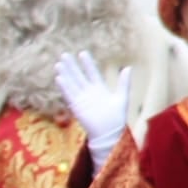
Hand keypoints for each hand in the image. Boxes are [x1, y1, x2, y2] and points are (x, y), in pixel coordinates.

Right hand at [55, 51, 130, 166]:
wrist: (110, 133)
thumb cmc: (117, 118)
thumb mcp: (122, 98)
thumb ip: (124, 83)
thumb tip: (128, 68)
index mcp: (100, 88)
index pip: (92, 73)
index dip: (88, 64)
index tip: (83, 53)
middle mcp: (89, 92)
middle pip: (79, 76)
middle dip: (72, 66)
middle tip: (65, 55)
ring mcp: (82, 99)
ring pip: (72, 84)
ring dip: (65, 74)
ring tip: (59, 64)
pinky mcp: (77, 107)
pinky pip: (69, 95)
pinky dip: (64, 87)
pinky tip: (59, 78)